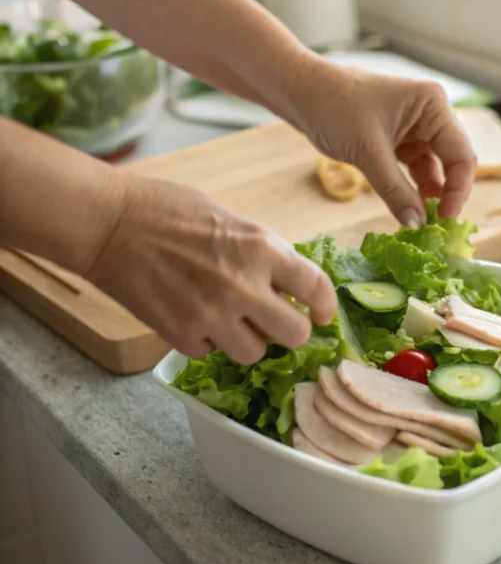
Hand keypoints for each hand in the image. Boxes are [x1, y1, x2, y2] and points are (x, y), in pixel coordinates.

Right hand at [86, 176, 336, 363]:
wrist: (110, 223)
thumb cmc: (171, 211)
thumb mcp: (235, 222)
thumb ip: (265, 254)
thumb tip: (291, 284)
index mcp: (263, 249)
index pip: (317, 289)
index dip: (326, 307)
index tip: (323, 314)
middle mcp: (245, 286)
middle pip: (296, 334)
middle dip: (290, 330)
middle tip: (276, 321)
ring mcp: (213, 315)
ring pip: (256, 353)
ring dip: (248, 340)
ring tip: (230, 319)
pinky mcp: (182, 334)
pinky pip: (211, 352)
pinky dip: (207, 341)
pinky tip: (194, 316)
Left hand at [283, 55, 476, 225]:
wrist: (299, 91)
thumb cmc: (334, 106)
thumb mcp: (368, 152)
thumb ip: (396, 191)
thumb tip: (416, 225)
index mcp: (433, 105)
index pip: (461, 154)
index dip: (458, 189)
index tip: (445, 218)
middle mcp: (431, 114)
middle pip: (454, 161)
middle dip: (447, 193)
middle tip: (435, 224)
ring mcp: (416, 127)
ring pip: (435, 169)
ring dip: (429, 194)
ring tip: (419, 220)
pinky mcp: (400, 140)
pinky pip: (415, 169)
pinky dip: (412, 189)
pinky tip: (408, 208)